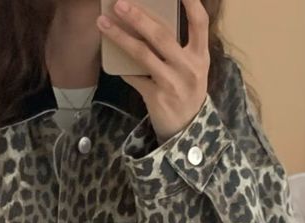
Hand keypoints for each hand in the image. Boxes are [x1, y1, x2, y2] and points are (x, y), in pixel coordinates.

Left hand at [96, 0, 210, 143]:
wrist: (186, 128)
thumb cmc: (186, 90)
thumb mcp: (192, 67)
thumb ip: (181, 47)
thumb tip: (149, 21)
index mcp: (200, 56)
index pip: (200, 23)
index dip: (192, 4)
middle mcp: (188, 68)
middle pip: (161, 36)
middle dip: (138, 17)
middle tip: (119, 3)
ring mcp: (172, 83)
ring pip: (143, 54)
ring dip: (120, 37)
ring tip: (103, 23)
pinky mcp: (157, 97)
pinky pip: (134, 77)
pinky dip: (122, 67)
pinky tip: (111, 58)